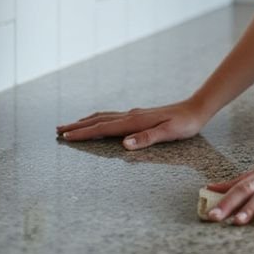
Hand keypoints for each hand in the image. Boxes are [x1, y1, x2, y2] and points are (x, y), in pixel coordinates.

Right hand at [56, 99, 207, 149]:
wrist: (196, 109)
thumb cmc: (184, 124)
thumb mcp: (169, 133)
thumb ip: (147, 138)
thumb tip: (124, 144)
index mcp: (135, 121)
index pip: (104, 128)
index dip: (84, 133)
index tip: (66, 136)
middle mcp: (131, 115)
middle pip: (98, 120)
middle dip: (77, 126)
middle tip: (58, 130)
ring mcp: (134, 114)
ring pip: (104, 117)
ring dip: (85, 122)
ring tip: (70, 125)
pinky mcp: (138, 116)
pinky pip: (112, 117)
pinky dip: (98, 120)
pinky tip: (98, 122)